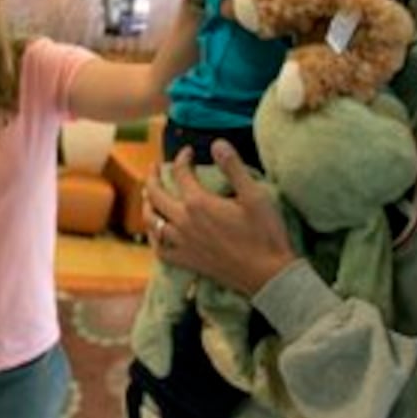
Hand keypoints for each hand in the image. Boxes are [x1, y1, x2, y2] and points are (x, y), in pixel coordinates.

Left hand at [145, 142, 296, 296]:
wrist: (268, 274)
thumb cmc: (265, 234)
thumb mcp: (254, 195)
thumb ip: (233, 167)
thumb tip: (217, 143)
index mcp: (199, 203)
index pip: (180, 173)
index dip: (182, 158)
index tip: (188, 152)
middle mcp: (184, 222)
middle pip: (156, 195)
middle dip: (153, 177)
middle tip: (154, 167)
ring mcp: (182, 243)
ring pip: (153, 222)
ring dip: (148, 205)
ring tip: (148, 195)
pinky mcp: (187, 261)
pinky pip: (160, 250)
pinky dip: (155, 238)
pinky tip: (156, 232)